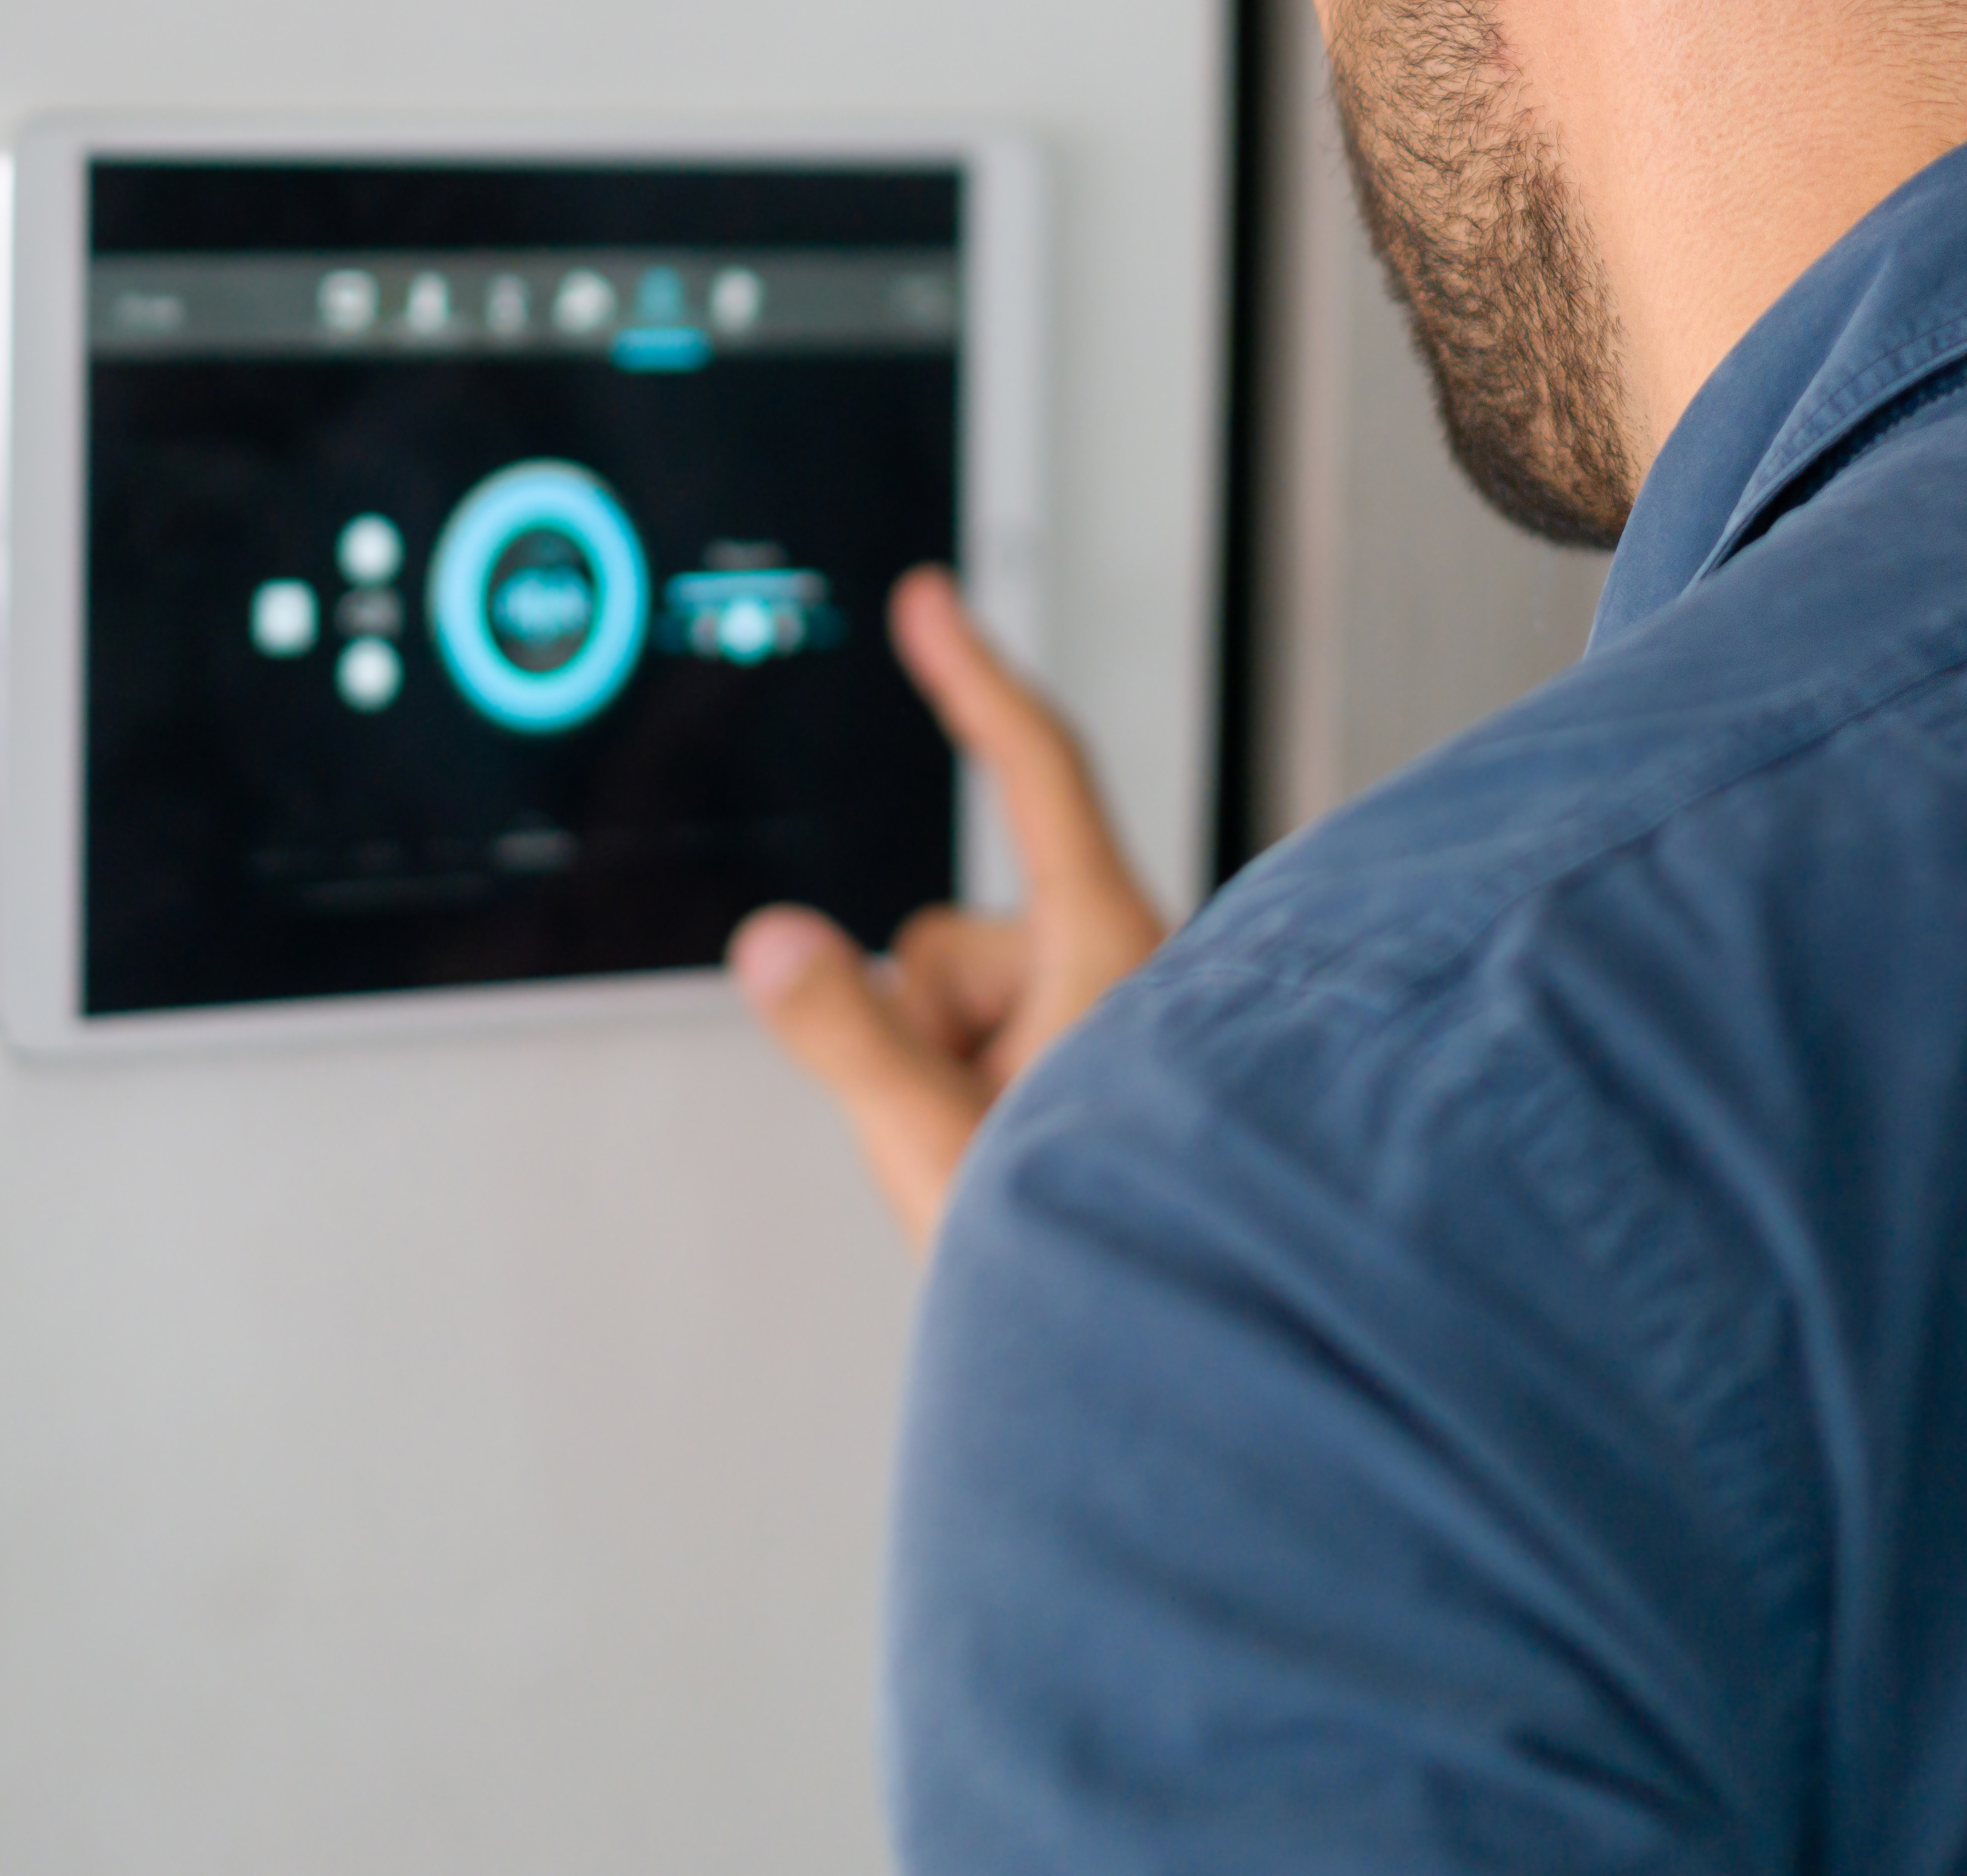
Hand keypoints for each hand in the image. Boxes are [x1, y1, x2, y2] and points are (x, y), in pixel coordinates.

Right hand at [726, 565, 1168, 1251]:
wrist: (1191, 1361)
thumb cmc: (1116, 1249)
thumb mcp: (944, 1141)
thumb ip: (847, 1035)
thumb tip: (775, 940)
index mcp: (1110, 947)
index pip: (1035, 772)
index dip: (974, 676)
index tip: (934, 605)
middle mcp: (1119, 971)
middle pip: (945, 941)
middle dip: (924, 1031)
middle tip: (966, 1140)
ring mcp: (1103, 1029)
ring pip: (954, 1010)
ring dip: (949, 1078)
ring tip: (1005, 1171)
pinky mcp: (1090, 1079)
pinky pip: (981, 1053)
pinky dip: (971, 1102)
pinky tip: (1009, 1176)